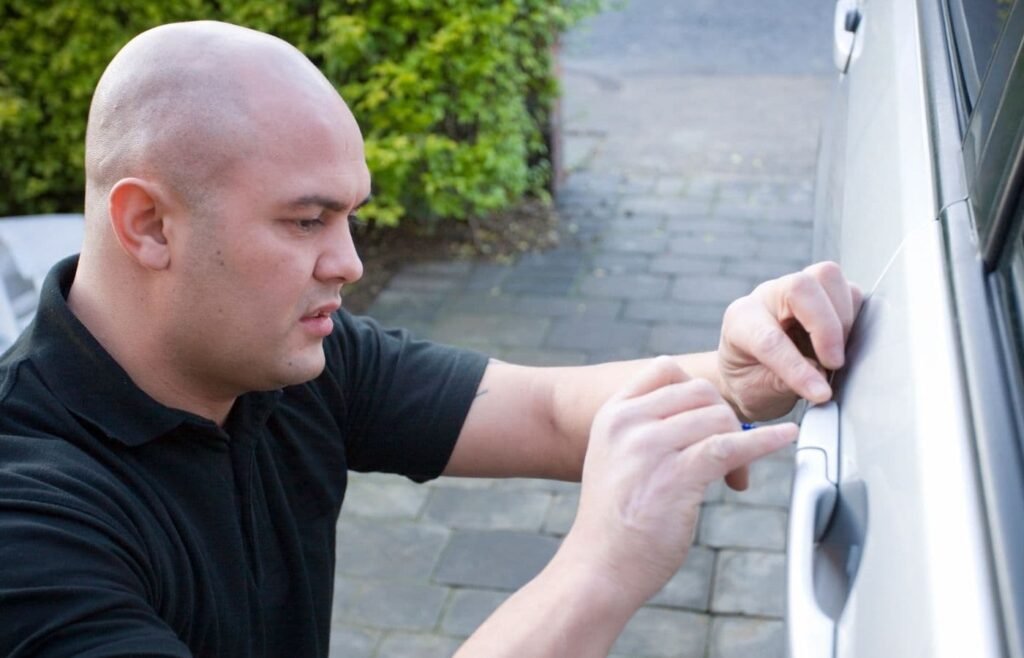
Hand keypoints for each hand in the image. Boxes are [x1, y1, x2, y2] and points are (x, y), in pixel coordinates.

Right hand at [562, 357, 796, 609]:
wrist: (599, 567)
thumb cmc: (615, 521)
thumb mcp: (615, 458)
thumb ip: (644, 430)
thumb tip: (702, 414)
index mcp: (612, 414)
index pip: (664, 368)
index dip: (696, 390)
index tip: (710, 416)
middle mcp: (628, 423)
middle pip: (699, 391)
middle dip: (724, 417)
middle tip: (729, 455)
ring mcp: (649, 448)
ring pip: (718, 416)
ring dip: (740, 441)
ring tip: (735, 476)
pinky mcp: (676, 476)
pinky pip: (731, 446)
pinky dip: (765, 441)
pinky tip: (784, 438)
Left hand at [718, 261, 862, 420]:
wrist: (750, 372)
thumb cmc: (751, 381)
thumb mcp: (756, 393)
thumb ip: (783, 383)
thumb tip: (819, 372)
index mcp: (742, 321)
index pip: (770, 338)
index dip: (797, 368)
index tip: (820, 393)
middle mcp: (768, 297)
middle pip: (801, 286)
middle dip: (826, 327)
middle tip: (833, 364)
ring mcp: (795, 289)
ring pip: (828, 277)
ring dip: (843, 318)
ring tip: (836, 353)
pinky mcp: (822, 293)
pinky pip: (849, 290)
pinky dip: (854, 316)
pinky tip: (844, 342)